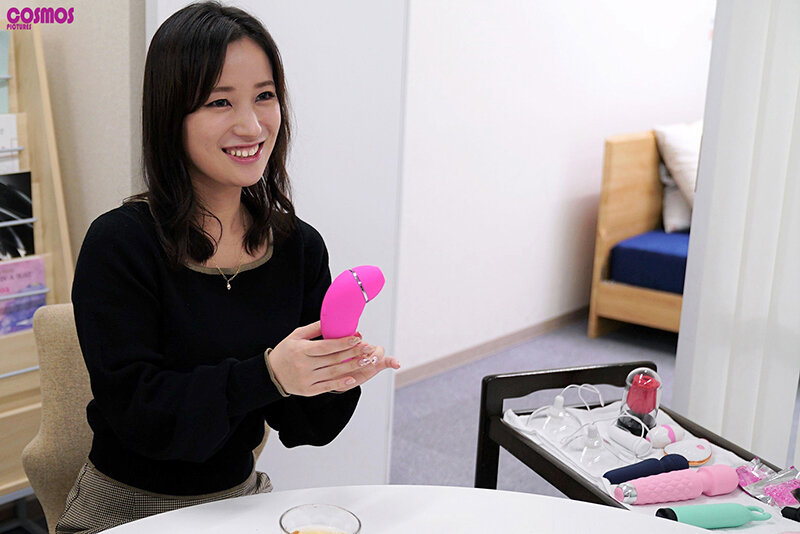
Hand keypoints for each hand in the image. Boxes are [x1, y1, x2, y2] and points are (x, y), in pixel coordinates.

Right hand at [267, 321, 399, 395]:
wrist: (271, 374)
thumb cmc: (285, 352)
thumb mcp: (296, 336)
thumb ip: (314, 328)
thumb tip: (331, 319)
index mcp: (301, 350)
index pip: (326, 346)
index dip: (343, 342)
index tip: (358, 337)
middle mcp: (304, 366)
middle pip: (333, 359)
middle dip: (353, 353)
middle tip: (368, 348)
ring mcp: (307, 379)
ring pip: (334, 372)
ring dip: (352, 366)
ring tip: (366, 361)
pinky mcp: (309, 390)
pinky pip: (328, 386)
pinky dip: (341, 383)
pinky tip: (353, 378)